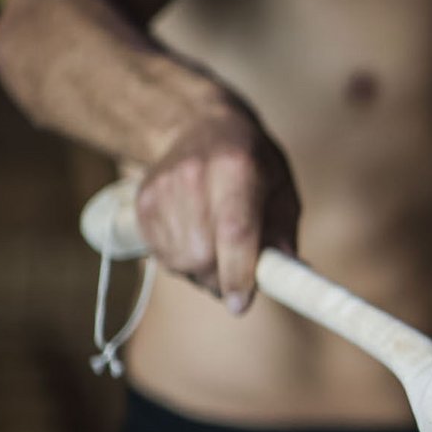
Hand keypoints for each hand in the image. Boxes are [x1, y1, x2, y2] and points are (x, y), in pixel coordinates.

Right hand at [134, 108, 298, 314]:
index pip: (234, 230)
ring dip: (202, 271)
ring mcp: (162, 188)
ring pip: (179, 260)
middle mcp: (194, 176)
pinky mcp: (142, 203)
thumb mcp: (281, 189)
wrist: (197, 126)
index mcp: (237, 167)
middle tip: (238, 276)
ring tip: (217, 250)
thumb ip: (284, 234)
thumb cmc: (252, 164)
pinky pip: (161, 256)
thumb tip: (289, 276)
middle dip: (221, 277)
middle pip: (201, 254)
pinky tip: (195, 240)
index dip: (237, 273)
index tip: (241, 305)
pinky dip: (182, 262)